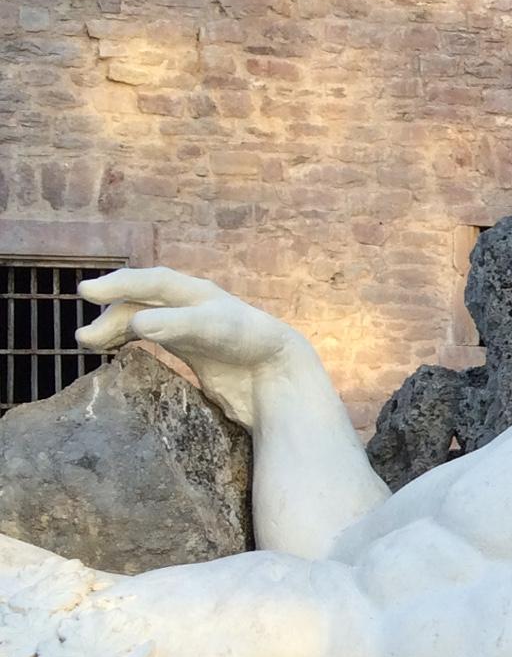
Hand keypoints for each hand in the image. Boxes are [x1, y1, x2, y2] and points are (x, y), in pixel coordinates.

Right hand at [76, 269, 301, 425]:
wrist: (282, 374)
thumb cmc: (252, 343)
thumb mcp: (214, 330)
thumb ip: (177, 325)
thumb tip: (135, 321)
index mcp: (196, 292)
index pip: (150, 282)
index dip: (118, 285)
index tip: (85, 292)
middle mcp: (190, 305)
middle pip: (141, 302)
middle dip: (112, 315)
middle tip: (85, 338)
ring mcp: (190, 327)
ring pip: (142, 319)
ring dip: (115, 328)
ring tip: (90, 344)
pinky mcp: (193, 350)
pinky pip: (153, 337)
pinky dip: (131, 340)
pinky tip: (115, 350)